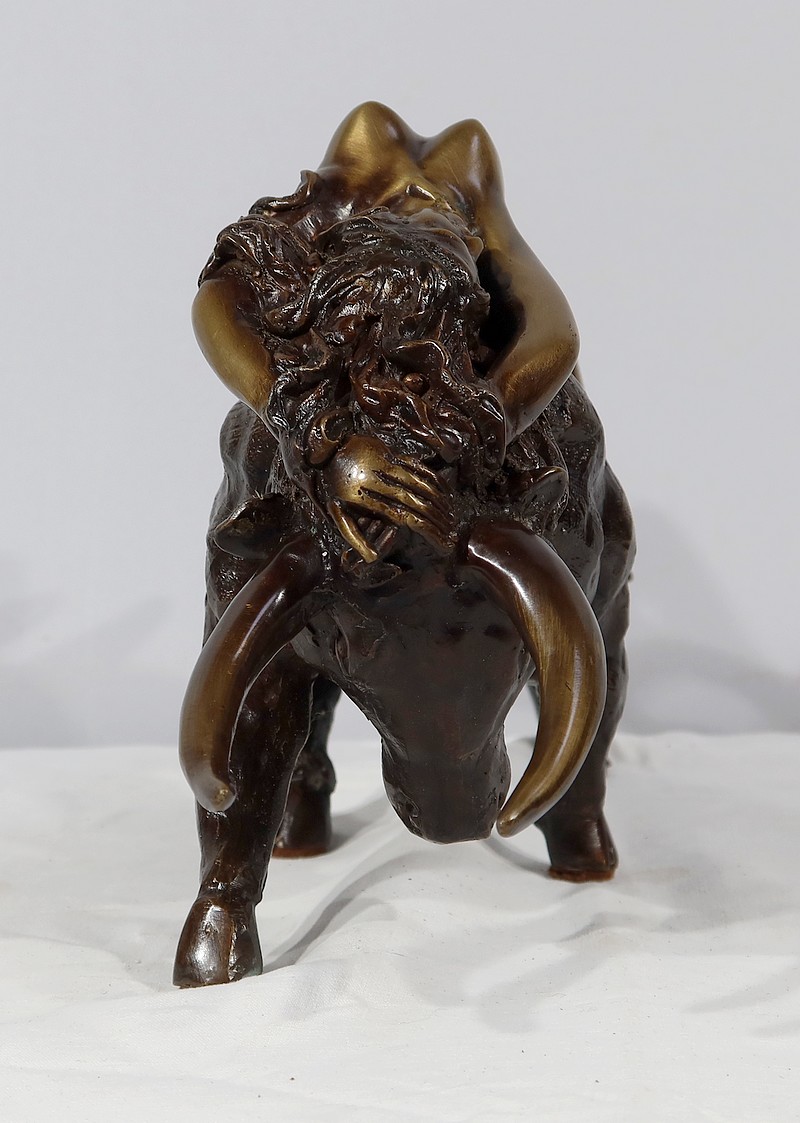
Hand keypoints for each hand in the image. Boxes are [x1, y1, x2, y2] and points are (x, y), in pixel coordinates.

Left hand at [322, 434, 453, 561]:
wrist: (326, 450)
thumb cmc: (333, 488)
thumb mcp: (338, 515)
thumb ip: (355, 537)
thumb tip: (372, 558)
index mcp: (365, 499)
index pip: (403, 517)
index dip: (425, 528)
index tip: (439, 538)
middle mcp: (378, 481)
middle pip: (416, 500)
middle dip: (437, 516)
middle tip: (452, 527)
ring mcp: (386, 465)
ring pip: (420, 483)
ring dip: (439, 499)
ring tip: (451, 512)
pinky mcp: (391, 454)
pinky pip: (418, 467)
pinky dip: (434, 479)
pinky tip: (443, 490)